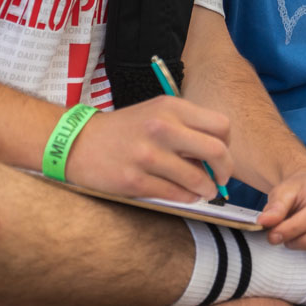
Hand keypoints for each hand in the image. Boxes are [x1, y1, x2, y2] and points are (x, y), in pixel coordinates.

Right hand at [66, 95, 233, 201]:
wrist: (79, 142)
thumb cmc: (125, 130)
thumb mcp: (157, 114)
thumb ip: (187, 128)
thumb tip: (218, 154)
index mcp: (171, 107)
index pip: (220, 125)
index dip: (227, 144)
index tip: (221, 155)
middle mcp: (161, 128)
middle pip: (217, 151)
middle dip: (225, 170)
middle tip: (221, 178)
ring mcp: (148, 155)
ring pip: (198, 179)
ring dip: (207, 189)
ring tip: (204, 190)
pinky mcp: (135, 180)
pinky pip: (175, 194)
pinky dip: (187, 197)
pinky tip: (185, 194)